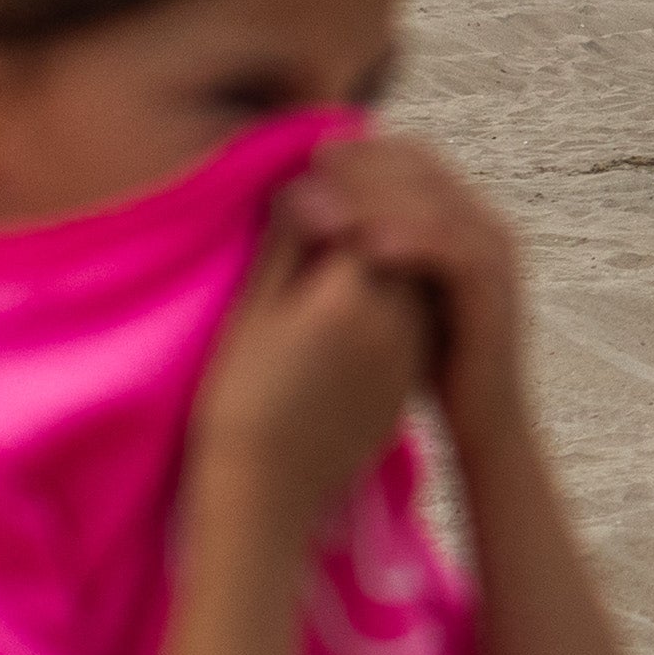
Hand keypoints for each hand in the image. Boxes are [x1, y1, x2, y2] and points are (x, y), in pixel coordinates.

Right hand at [188, 210, 428, 539]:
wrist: (267, 489)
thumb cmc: (241, 396)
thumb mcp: (254, 310)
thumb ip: (290, 243)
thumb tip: (311, 184)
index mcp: (350, 294)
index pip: (364, 211)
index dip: (343, 185)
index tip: (319, 165)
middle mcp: (394, 320)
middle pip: (398, 240)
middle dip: (374, 208)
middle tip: (340, 186)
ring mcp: (408, 353)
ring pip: (410, 279)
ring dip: (387, 250)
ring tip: (347, 235)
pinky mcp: (407, 381)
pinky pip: (412, 319)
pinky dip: (393, 294)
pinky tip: (360, 291)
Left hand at [264, 133, 531, 442]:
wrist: (483, 420)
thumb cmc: (428, 359)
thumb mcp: (391, 292)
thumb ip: (367, 247)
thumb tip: (310, 209)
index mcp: (461, 215)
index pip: (409, 155)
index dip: (358, 151)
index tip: (304, 158)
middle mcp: (484, 222)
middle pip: (421, 165)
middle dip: (361, 164)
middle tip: (309, 168)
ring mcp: (495, 253)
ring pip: (434, 199)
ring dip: (375, 197)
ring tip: (322, 207)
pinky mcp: (496, 289)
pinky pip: (453, 247)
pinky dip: (411, 239)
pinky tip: (365, 246)